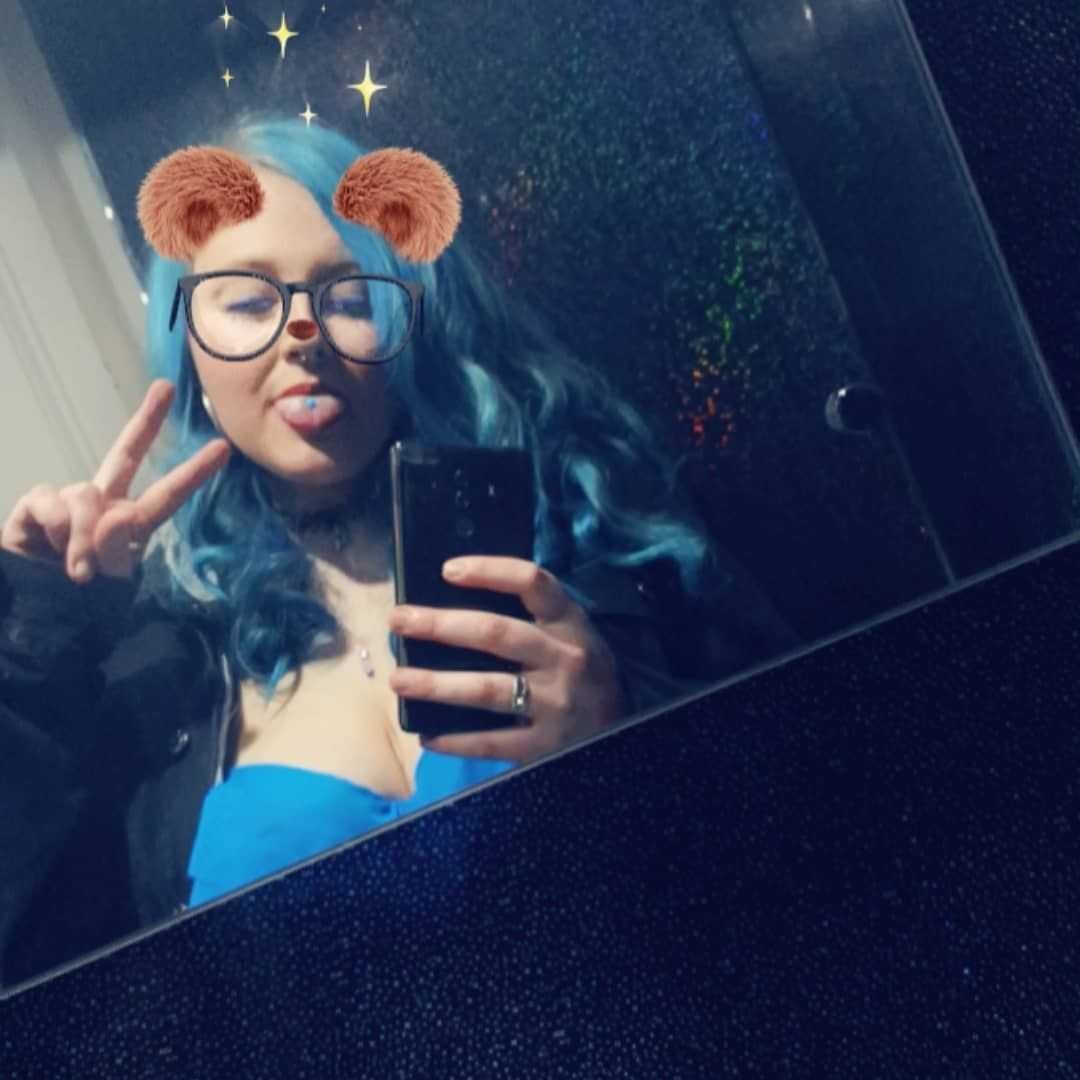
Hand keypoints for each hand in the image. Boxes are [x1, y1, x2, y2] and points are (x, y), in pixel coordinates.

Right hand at [0, 380, 228, 582]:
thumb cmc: (79, 603)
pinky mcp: (36, 505)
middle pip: (125, 455)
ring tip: (77, 569)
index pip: (168, 495)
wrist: (31, 611)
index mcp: (132, 525)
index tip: (223, 448)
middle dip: (145, 420)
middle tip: (166, 388)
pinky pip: (49, 498)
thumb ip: (117, 551)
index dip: (193, 472)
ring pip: (84, 494)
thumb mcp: (109, 585)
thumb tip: (116, 514)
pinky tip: (50, 545)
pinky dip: (55, 524)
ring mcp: (69, 503)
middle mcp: (103, 506)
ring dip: (80, 533)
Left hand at [387, 556, 622, 762]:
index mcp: (570, 624)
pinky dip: (456, 739)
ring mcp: (555, 703)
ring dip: (436, 683)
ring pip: (485, 689)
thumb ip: (533, 620)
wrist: (625, 731)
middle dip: (440, 624)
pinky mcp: (545, 745)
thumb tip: (456, 603)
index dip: (489, 571)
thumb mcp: (571, 637)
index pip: (532, 583)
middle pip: (494, 633)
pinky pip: (492, 742)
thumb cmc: (584, 674)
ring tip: (399, 679)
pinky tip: (427, 735)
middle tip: (399, 620)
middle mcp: (564, 658)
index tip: (447, 569)